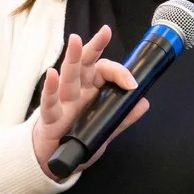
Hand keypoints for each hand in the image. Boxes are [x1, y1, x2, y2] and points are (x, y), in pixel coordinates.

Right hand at [31, 27, 144, 177]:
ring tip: (76, 41)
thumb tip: (143, 103)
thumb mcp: (105, 129)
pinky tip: (51, 75)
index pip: (104, 71)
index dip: (119, 73)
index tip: (133, 84)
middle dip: (94, 47)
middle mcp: (77, 91)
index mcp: (91, 91)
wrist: (53, 161)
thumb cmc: (76, 139)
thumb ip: (123, 117)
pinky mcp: (50, 117)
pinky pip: (50, 101)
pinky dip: (50, 88)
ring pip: (68, 76)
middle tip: (104, 33)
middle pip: (86, 65)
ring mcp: (63, 102)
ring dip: (73, 58)